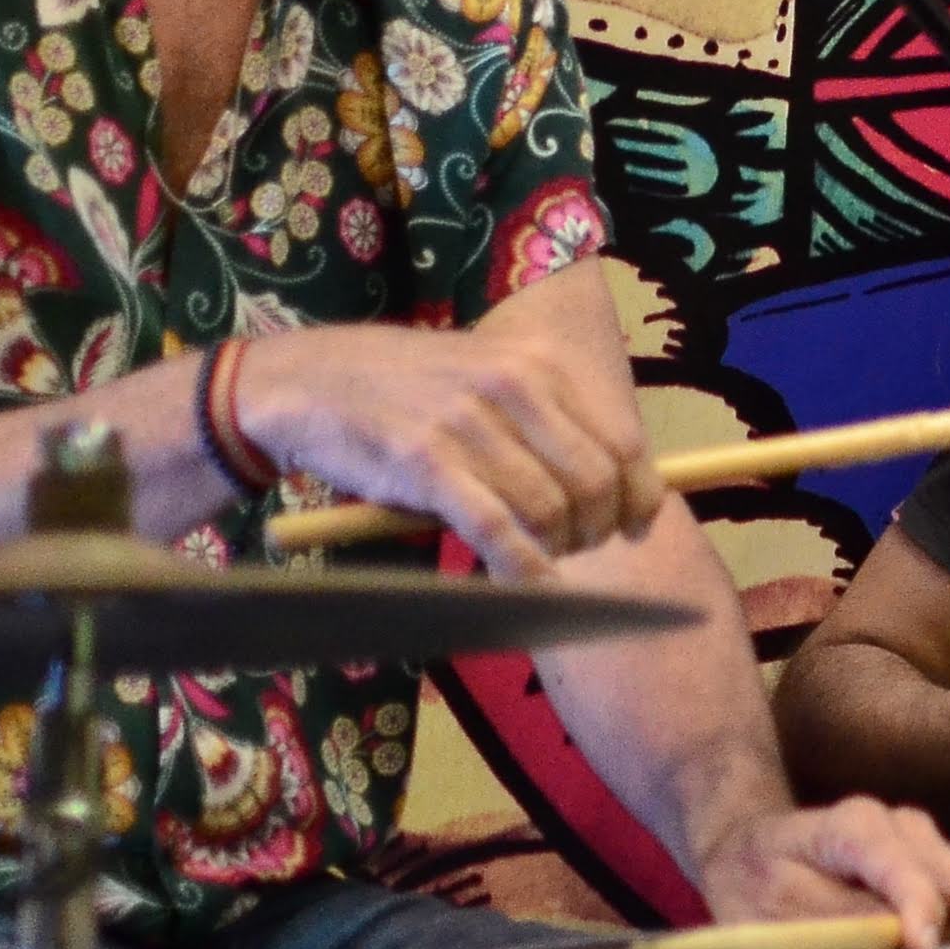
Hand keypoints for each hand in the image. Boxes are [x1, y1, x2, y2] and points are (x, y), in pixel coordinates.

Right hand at [235, 322, 657, 579]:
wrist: (309, 381)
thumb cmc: (407, 389)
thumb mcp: (487, 378)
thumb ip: (546, 420)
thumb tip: (616, 482)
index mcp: (537, 365)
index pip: (622, 443)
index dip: (640, 496)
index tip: (637, 527)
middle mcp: (511, 388)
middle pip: (594, 484)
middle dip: (596, 529)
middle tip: (576, 547)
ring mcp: (468, 425)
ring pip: (549, 511)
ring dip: (553, 550)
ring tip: (537, 557)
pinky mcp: (425, 465)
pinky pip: (497, 530)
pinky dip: (520, 568)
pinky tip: (524, 584)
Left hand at [698, 792, 949, 948]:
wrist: (750, 848)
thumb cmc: (755, 883)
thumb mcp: (771, 910)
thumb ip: (838, 922)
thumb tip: (902, 943)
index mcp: (849, 826)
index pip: (891, 860)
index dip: (913, 903)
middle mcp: (896, 825)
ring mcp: (923, 841)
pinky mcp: (937, 864)